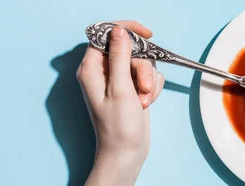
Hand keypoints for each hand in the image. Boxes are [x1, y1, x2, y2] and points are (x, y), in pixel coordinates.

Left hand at [77, 20, 164, 185]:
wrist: (127, 151)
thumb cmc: (118, 126)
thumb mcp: (119, 88)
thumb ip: (119, 57)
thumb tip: (119, 32)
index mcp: (92, 68)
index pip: (106, 36)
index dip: (126, 31)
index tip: (147, 35)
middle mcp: (104, 71)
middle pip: (131, 50)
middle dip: (143, 68)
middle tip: (142, 88)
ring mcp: (120, 80)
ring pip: (144, 63)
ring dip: (148, 80)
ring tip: (143, 100)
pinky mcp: (133, 87)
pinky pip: (150, 75)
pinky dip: (152, 87)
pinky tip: (146, 103)